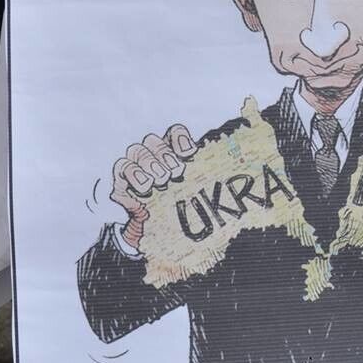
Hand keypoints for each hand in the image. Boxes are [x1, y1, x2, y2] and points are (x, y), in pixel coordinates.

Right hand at [110, 124, 197, 249]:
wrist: (156, 230)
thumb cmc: (178, 206)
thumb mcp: (194, 191)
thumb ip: (207, 179)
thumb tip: (241, 174)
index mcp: (171, 152)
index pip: (173, 133)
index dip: (180, 139)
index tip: (190, 153)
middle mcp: (152, 154)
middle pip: (153, 140)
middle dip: (165, 155)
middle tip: (176, 172)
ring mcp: (134, 164)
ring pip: (137, 151)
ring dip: (150, 165)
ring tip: (161, 181)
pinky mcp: (121, 179)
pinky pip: (122, 166)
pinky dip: (134, 174)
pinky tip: (145, 186)